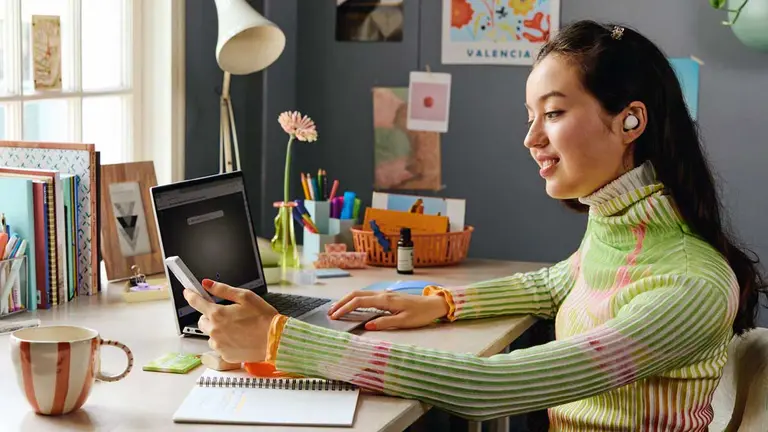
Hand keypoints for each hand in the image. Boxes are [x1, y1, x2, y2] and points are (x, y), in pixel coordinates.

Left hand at [183, 279, 278, 362]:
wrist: (275, 341)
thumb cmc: (263, 318)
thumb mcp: (245, 297)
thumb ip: (223, 289)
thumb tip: (207, 284)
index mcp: (218, 313)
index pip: (196, 302)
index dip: (191, 295)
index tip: (188, 292)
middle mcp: (214, 330)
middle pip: (202, 321)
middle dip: (210, 316)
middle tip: (226, 314)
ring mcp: (218, 345)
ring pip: (210, 335)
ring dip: (218, 330)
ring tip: (237, 328)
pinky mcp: (224, 355)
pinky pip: (219, 346)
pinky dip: (226, 342)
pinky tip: (239, 338)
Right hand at [328, 291, 448, 330]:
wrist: (433, 305)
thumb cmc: (421, 314)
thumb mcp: (404, 322)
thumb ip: (384, 323)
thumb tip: (366, 325)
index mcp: (385, 300)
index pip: (359, 302)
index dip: (345, 308)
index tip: (334, 317)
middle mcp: (383, 294)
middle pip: (356, 294)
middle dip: (341, 302)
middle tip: (330, 312)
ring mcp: (385, 294)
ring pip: (361, 294)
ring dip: (347, 300)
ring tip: (337, 309)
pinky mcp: (387, 296)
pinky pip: (367, 296)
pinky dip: (355, 300)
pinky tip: (352, 306)